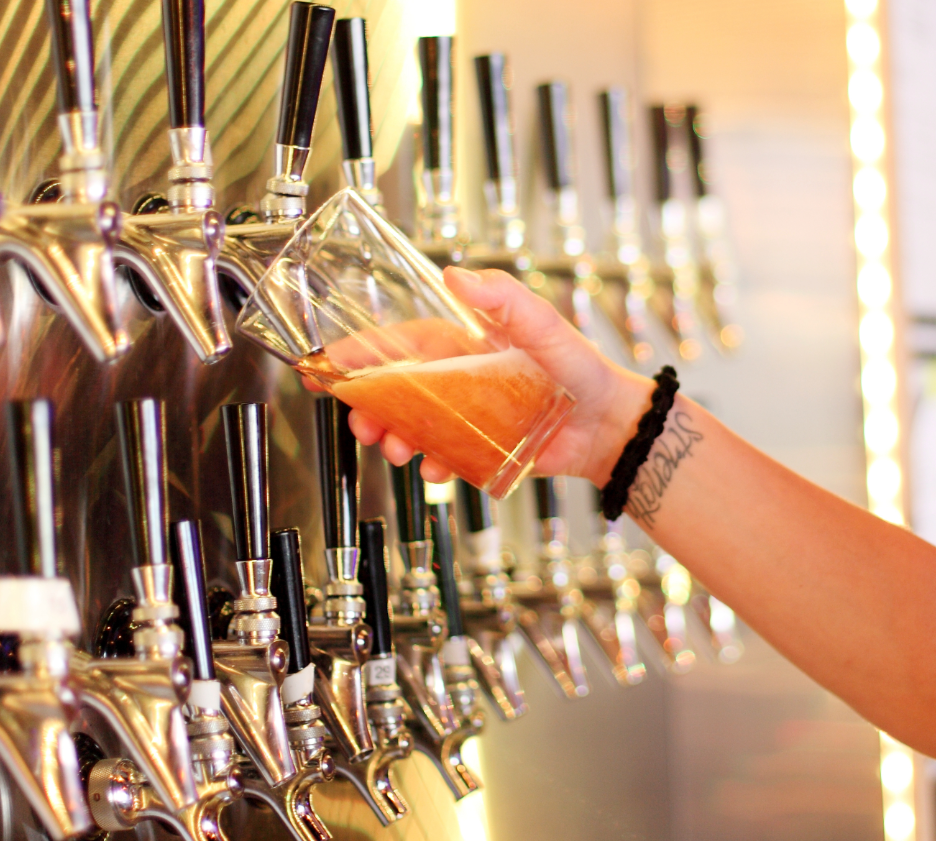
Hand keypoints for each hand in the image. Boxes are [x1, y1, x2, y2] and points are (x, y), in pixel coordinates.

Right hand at [343, 267, 652, 485]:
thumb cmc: (578, 367)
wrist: (608, 424)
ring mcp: (464, 416)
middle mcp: (456, 379)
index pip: (400, 344)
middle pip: (395, 390)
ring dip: (394, 438)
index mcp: (460, 344)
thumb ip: (505, 299)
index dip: (360, 354)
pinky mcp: (477, 448)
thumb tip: (456, 275)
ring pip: (412, 426)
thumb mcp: (542, 325)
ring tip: (394, 450)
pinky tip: (434, 469)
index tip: (328, 365)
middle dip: (368, 407)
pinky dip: (433, 465)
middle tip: (359, 423)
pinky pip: (443, 457)